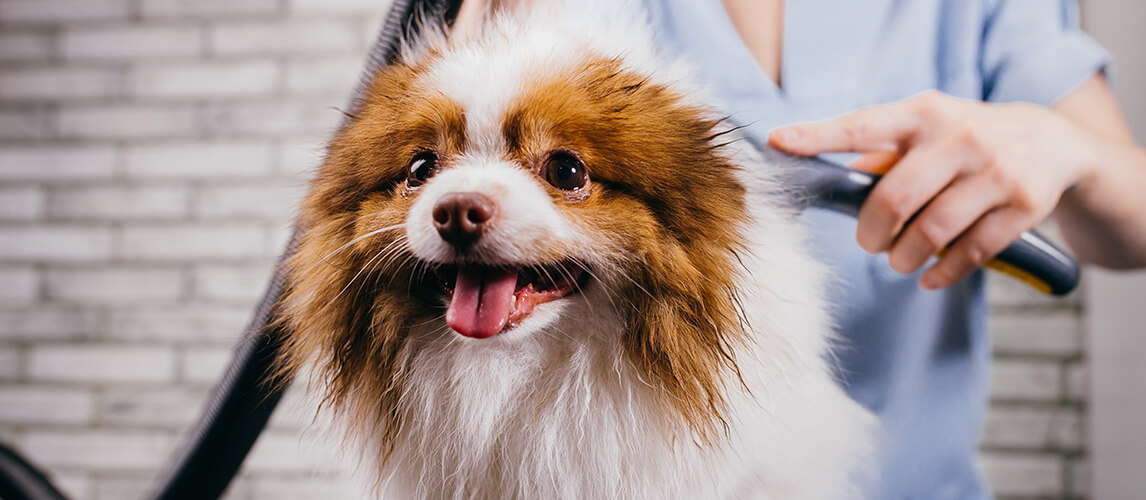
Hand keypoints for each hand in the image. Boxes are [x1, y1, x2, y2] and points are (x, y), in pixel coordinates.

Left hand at [769, 91, 1099, 288]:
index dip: (817, 136)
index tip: (779, 144)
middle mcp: (961, 137)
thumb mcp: (926, 128)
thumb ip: (879, 153)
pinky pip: (969, 253)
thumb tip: (831, 180)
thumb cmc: (967, 139)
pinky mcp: (1023, 206)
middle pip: (894, 198)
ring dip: (904, 257)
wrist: (1056, 142)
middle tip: (869, 243)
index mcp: (924, 113)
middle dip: (871, 232)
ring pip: (931, 232)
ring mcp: (996, 171)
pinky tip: (929, 276)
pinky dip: (941, 273)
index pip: (861, 126)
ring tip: (899, 259)